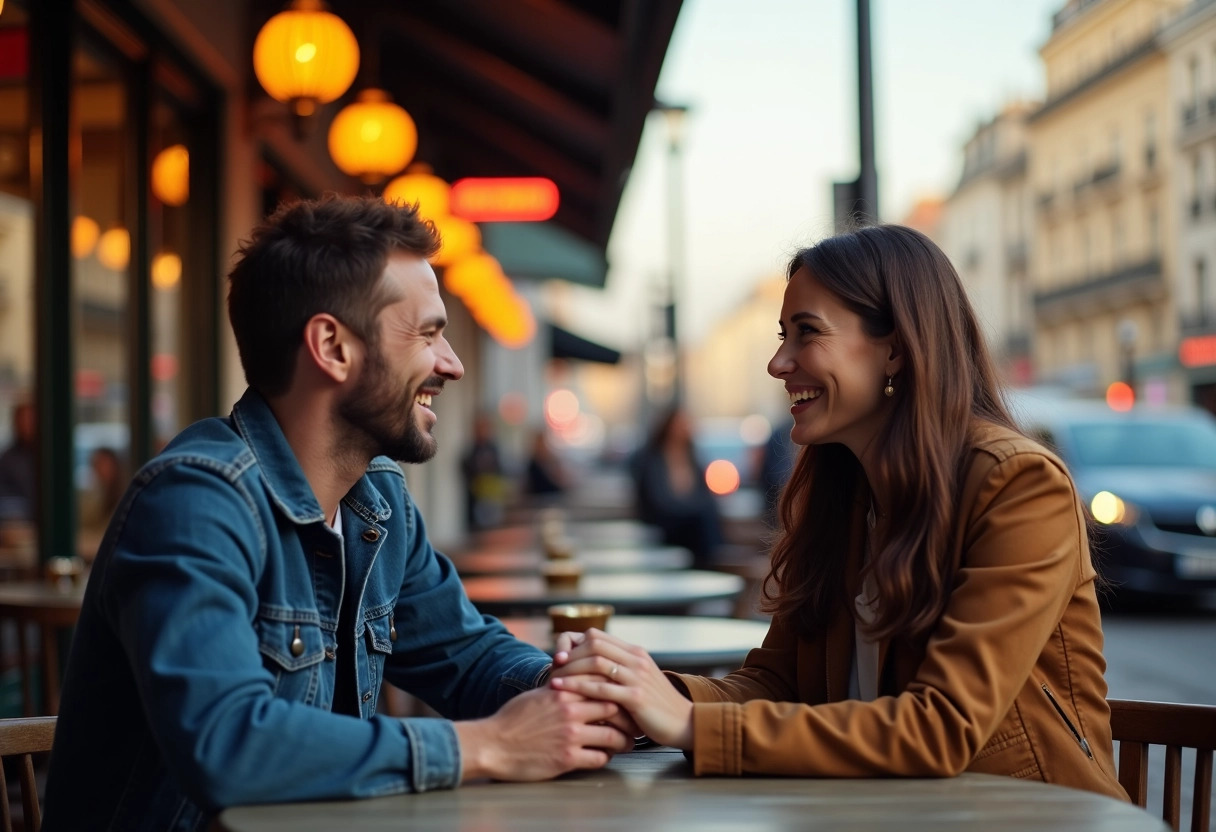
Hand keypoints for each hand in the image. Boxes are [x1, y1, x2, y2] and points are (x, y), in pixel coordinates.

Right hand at [453, 686, 632, 782]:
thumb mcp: (537, 694)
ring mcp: (570, 734)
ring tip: (628, 743)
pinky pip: (599, 758)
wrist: (493, 744)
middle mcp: (570, 710)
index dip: (619, 693)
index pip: (603, 686)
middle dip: (628, 717)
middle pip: (614, 709)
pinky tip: (606, 756)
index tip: (627, 698)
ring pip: (612, 736)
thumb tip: (577, 679)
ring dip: (624, 741)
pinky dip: (606, 758)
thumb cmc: (513, 719)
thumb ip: (560, 687)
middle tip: (635, 722)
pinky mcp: (567, 758)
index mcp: (563, 691)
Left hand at [550, 629, 693, 749]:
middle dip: (570, 655)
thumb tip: (589, 665)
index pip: (597, 636)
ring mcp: (637, 677)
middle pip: (594, 645)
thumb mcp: (638, 680)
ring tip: (553, 679)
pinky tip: (563, 691)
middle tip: (553, 667)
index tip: (560, 656)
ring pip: (596, 663)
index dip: (574, 643)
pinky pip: (602, 688)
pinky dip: (578, 688)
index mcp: (635, 652)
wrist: (683, 723)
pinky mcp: (636, 697)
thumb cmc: (655, 705)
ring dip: (570, 670)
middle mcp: (636, 660)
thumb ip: (619, 669)